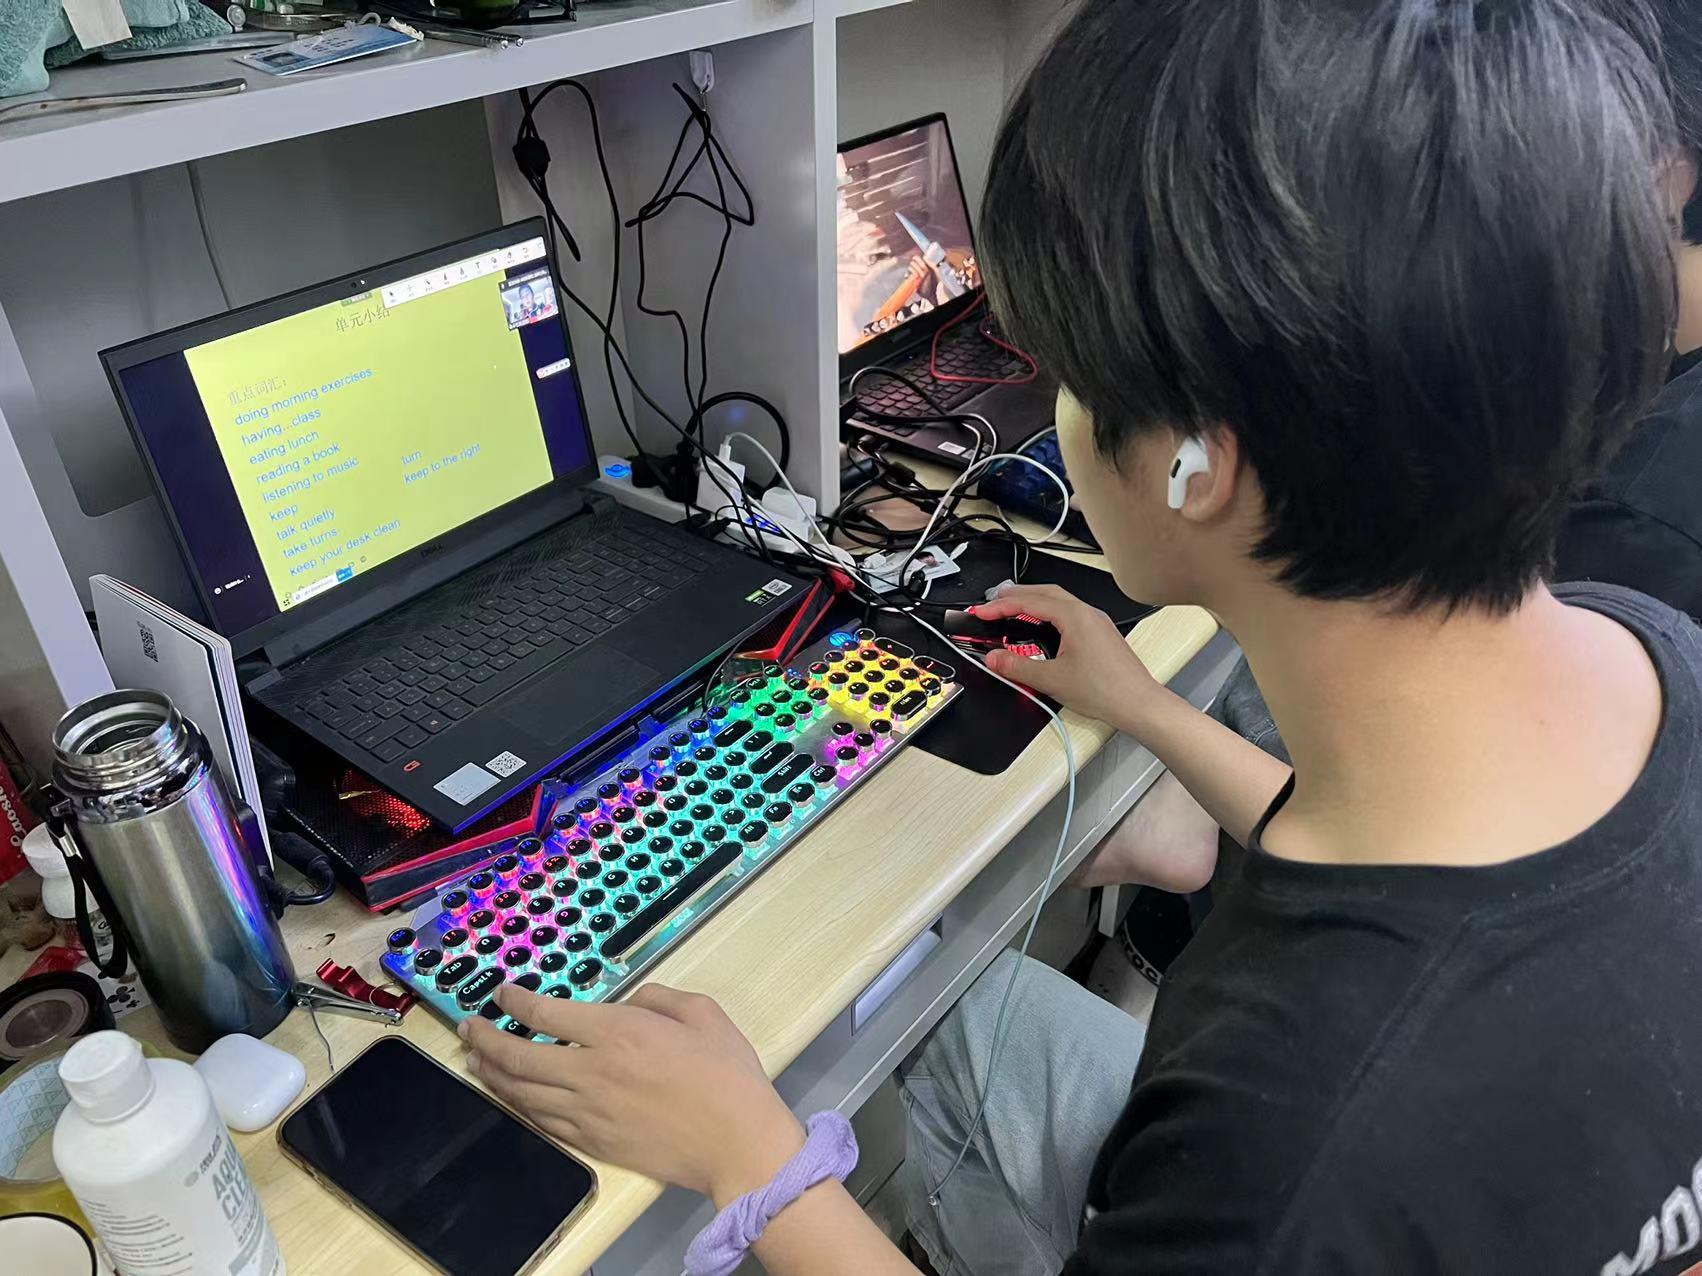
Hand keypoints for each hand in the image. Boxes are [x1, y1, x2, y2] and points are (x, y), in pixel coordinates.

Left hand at [461, 983, 804, 1204]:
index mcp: (618, 1032)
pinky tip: (510, 1096)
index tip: (501, 994)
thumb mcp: (701, 1012)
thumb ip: (658, 997)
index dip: (516, 1002)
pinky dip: (519, 1106)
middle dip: (486, 1040)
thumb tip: (628, 1000)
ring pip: (522, 1093)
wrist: (736, 1141)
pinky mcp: (593, 1142)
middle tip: (467, 1028)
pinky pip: (543, 1122)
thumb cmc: (725, 1074)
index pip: (547, 1013)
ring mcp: (588, 1112)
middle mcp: (591, 1072)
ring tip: (475, 1060)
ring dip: (492, 1074)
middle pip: (520, 1056)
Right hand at [972, 583, 1160, 727]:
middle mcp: (1088, 613)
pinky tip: (1042, 626)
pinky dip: (1050, 613)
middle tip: (993, 603)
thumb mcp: (1052, 679)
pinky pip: (1071, 613)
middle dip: (1016, 595)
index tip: (982, 613)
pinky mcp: (1101, 634)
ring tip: (1013, 609)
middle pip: (1045, 592)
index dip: (1000, 606)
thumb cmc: (1107, 690)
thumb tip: (995, 659)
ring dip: (1034, 601)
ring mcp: (1097, 622)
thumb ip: (1017, 667)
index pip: (1029, 602)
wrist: (1139, 704)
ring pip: (1060, 601)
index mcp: (1075, 617)